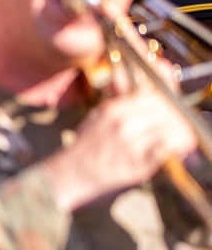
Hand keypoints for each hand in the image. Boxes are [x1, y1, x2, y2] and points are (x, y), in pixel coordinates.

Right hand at [43, 56, 196, 211]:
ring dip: (178, 134)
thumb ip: (118, 98)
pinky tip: (172, 152)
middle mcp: (122, 123)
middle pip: (165, 111)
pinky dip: (174, 149)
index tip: (171, 110)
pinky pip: (167, 149)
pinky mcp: (138, 164)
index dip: (167, 102)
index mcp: (113, 109)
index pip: (153, 95)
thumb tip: (126, 76)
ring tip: (176, 141)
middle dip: (175, 119)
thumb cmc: (86, 146)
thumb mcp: (98, 116)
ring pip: (170, 129)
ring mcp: (130, 143)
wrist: (72, 173)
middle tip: (176, 128)